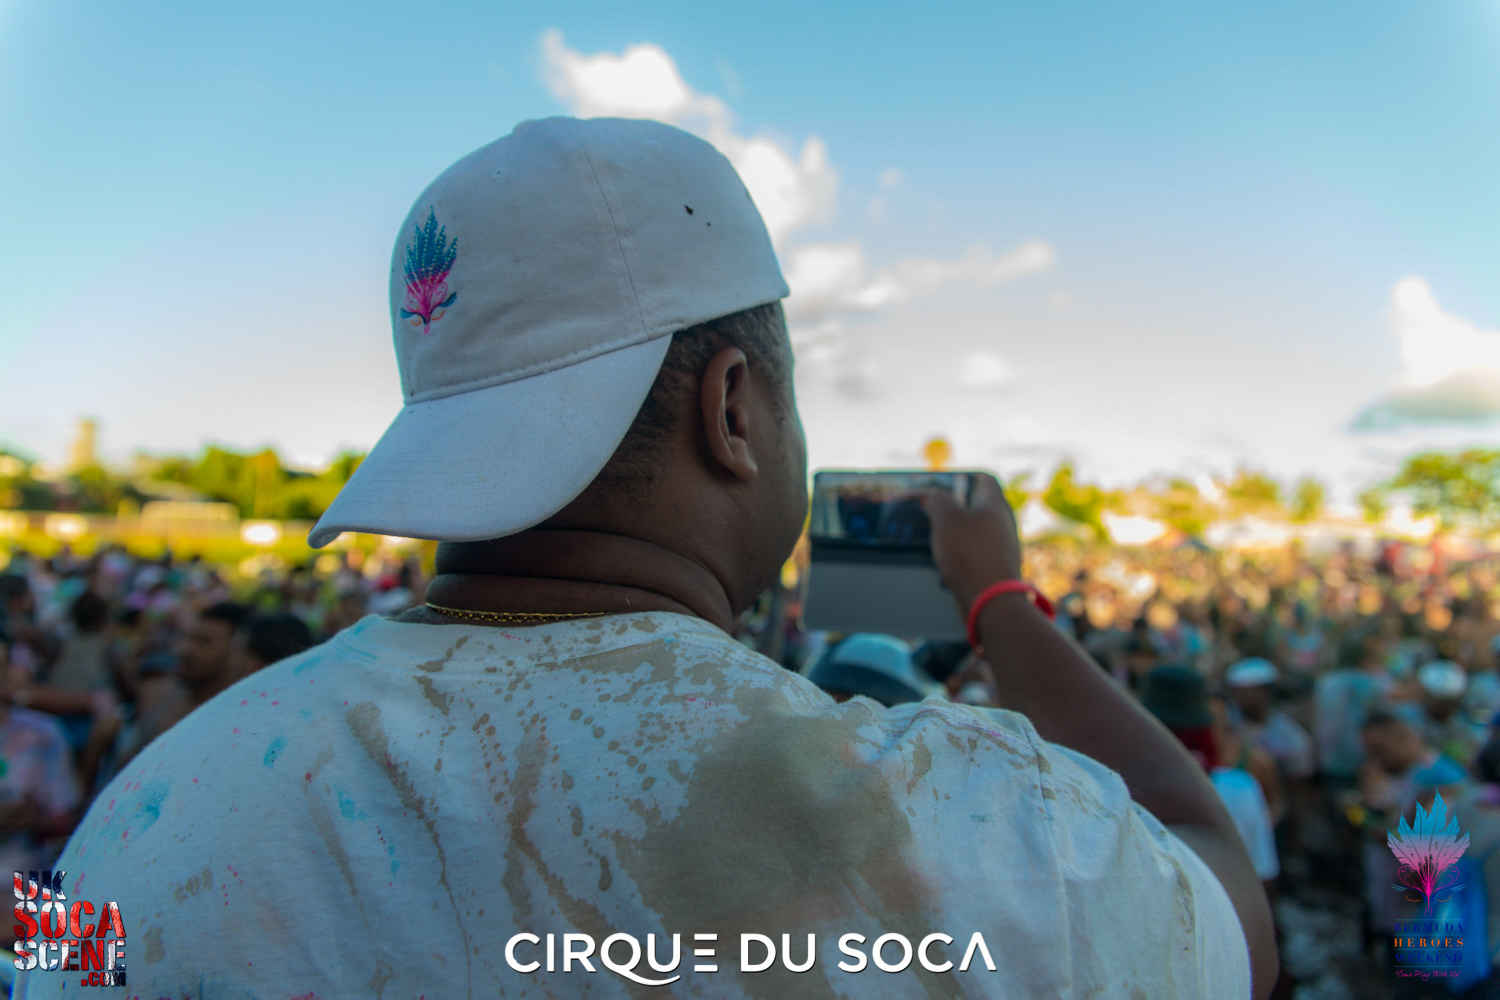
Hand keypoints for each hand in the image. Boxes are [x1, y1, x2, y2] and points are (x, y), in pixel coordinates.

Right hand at [924, 473, 1022, 610]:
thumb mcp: (946, 519)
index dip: (963, 477)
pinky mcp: (995, 567)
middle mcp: (1003, 523)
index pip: (984, 478)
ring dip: (954, 534)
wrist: (991, 601)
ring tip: (936, 539)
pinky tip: (946, 562)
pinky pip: (974, 553)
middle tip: (932, 512)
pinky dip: (960, 554)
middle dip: (953, 508)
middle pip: (977, 505)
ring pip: (973, 531)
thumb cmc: (969, 555)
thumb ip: (939, 501)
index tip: (944, 484)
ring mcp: (1001, 546)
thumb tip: (937, 498)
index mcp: (995, 505)